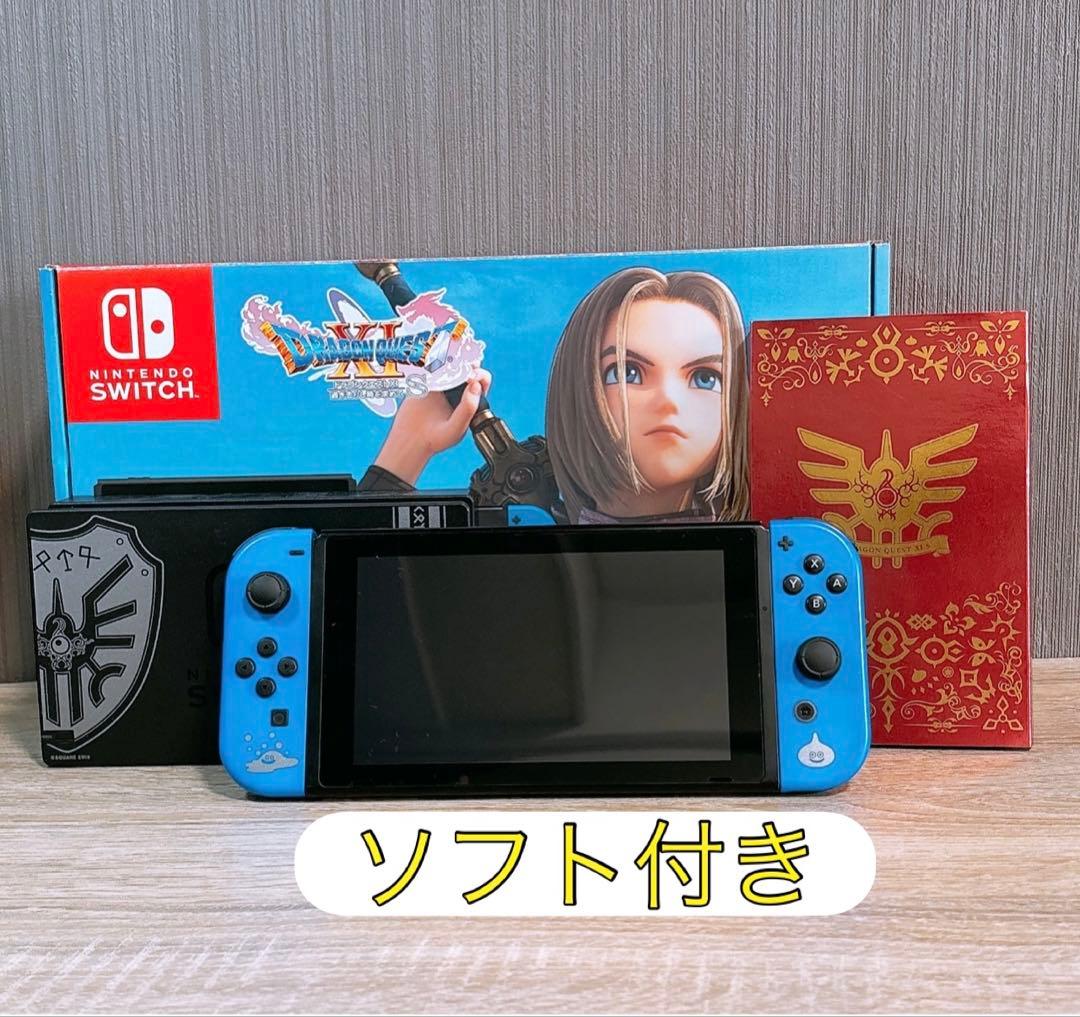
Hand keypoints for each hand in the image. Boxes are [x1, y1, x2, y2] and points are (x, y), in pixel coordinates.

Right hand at [373, 369, 491, 484]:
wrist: (411, 440)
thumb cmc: (436, 439)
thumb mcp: (457, 428)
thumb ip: (468, 409)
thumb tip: (476, 385)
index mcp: (470, 400)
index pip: (481, 382)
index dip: (480, 375)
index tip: (472, 378)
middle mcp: (458, 389)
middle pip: (468, 367)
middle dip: (469, 361)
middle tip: (463, 365)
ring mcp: (442, 383)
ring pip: (452, 363)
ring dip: (453, 358)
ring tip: (450, 362)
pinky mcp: (426, 381)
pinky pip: (432, 365)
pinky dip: (434, 360)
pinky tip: (435, 364)